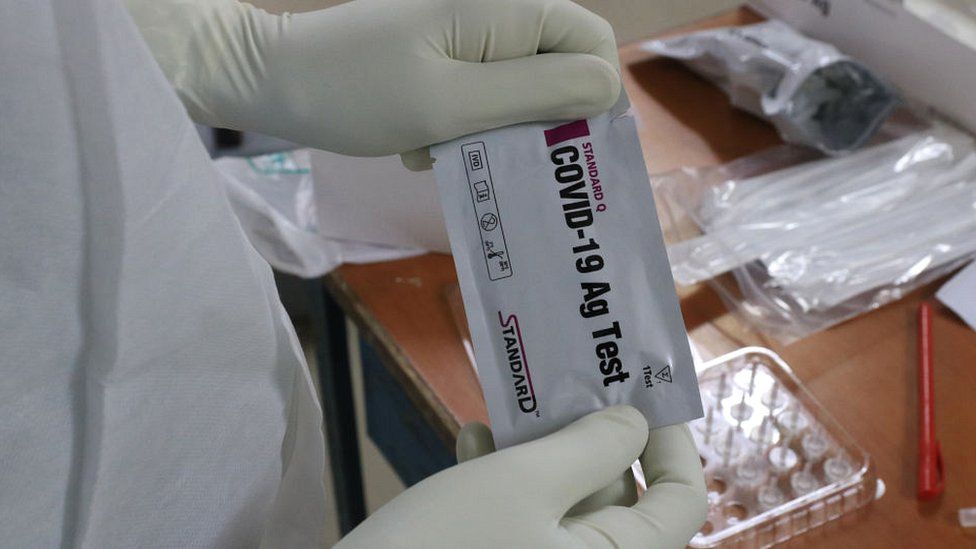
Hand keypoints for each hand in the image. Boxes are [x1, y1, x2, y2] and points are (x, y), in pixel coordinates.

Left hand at [124, 0, 620, 168]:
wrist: (270, 80)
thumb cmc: (357, 93)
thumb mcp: (451, 104)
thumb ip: (536, 94)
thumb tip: (608, 89)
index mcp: (505, 11)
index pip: (593, 43)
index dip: (590, 97)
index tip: (556, 146)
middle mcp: (494, 16)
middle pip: (558, 70)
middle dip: (534, 122)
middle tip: (491, 155)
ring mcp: (464, 37)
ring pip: (518, 93)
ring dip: (490, 133)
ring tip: (443, 152)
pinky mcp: (440, 59)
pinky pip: (480, 99)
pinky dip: (459, 129)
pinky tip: (420, 145)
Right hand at [336, 406, 707, 547]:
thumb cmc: (447, 544)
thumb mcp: (525, 482)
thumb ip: (590, 446)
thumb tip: (635, 422)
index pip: (681, 501)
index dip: (672, 442)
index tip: (641, 392)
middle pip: (617, 495)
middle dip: (588, 433)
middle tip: (565, 378)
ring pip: (562, 501)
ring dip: (537, 449)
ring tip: (508, 405)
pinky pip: (522, 520)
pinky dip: (502, 480)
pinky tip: (469, 440)